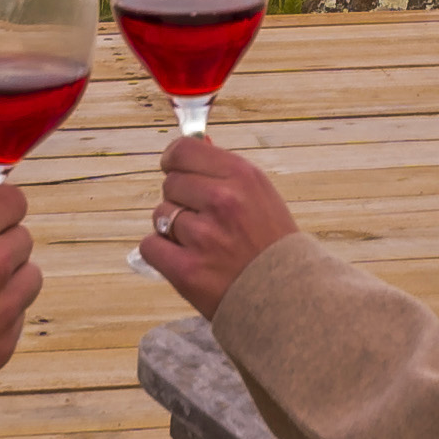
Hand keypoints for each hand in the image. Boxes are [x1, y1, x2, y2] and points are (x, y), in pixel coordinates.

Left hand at [137, 136, 301, 314]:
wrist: (287, 297)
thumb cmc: (271, 243)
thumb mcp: (260, 194)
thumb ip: (224, 169)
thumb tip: (196, 141)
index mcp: (242, 176)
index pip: (183, 150)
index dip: (174, 160)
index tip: (176, 169)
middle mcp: (222, 201)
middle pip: (169, 183)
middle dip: (180, 199)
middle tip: (203, 219)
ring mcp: (203, 236)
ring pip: (159, 215)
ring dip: (172, 227)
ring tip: (201, 243)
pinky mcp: (187, 270)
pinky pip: (150, 245)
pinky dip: (162, 252)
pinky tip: (186, 259)